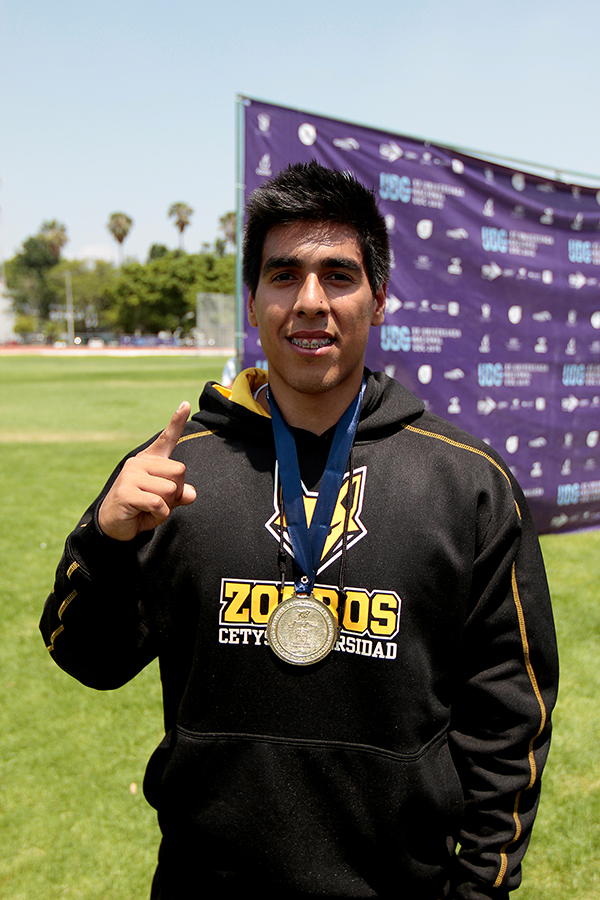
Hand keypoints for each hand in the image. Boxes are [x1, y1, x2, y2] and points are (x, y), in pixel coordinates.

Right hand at [98, 402, 196, 540]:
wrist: (114, 527)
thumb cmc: (141, 511)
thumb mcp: (165, 502)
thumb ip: (179, 494)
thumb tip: (191, 493)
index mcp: (149, 461)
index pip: (167, 439)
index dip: (177, 422)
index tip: (186, 404)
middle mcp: (139, 463)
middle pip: (179, 471)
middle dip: (176, 492)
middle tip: (159, 502)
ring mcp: (130, 475)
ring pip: (170, 489)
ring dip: (167, 507)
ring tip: (149, 509)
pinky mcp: (126, 492)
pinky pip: (159, 504)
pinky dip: (159, 515)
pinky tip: (145, 515)